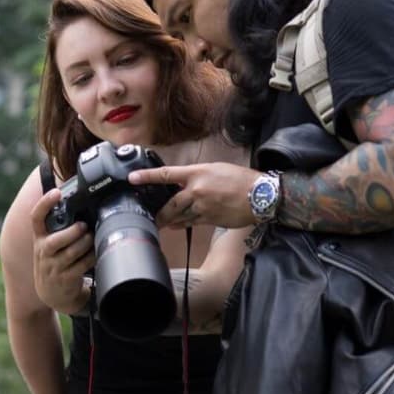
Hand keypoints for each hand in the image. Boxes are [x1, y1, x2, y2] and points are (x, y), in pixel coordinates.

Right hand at [30, 189, 94, 313]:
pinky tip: (95, 253)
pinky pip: (81, 266)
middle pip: (54, 241)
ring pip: (71, 253)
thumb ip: (57, 227)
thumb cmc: (54, 261)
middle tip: (84, 226)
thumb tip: (76, 203)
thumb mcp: (49, 244)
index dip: (44, 204)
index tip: (56, 193)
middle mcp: (43, 252)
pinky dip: (91, 258)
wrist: (52, 294)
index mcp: (39, 238)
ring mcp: (53, 267)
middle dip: (72, 232)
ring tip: (92, 237)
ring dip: (85, 244)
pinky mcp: (65, 279)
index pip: (36, 218)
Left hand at [129, 162, 261, 228]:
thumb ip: (196, 175)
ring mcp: (202, 207)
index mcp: (197, 173)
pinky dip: (181, 224)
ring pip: (178, 216)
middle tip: (147, 215)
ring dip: (169, 219)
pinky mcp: (209, 220)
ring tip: (160, 221)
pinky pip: (190, 223)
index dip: (147, 176)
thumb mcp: (216, 169)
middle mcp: (197, 190)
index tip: (132, 178)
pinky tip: (176, 225)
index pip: (166, 174)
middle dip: (158, 212)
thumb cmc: (240, 179)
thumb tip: (182, 181)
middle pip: (169, 204)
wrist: (261, 195)